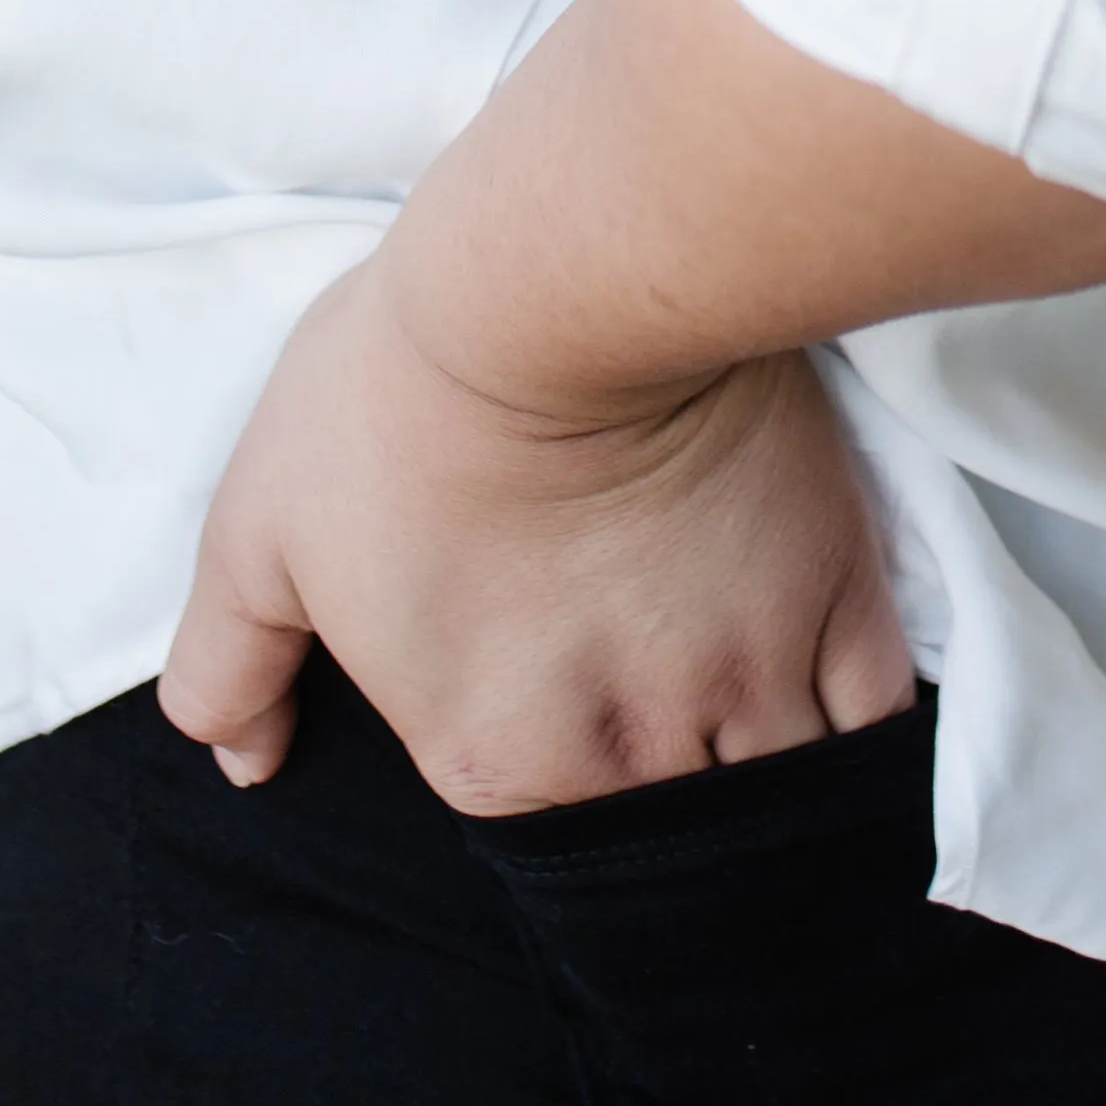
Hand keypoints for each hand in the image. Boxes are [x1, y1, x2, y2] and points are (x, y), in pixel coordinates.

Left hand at [158, 241, 912, 811]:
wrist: (557, 278)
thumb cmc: (399, 392)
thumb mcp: (259, 527)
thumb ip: (232, 670)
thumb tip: (241, 763)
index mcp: (497, 760)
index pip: (533, 820)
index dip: (539, 760)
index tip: (546, 691)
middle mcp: (630, 757)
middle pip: (660, 827)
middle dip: (654, 780)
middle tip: (645, 687)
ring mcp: (747, 683)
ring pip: (774, 789)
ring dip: (756, 764)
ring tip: (738, 692)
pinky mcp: (840, 600)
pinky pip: (873, 722)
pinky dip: (852, 720)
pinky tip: (829, 680)